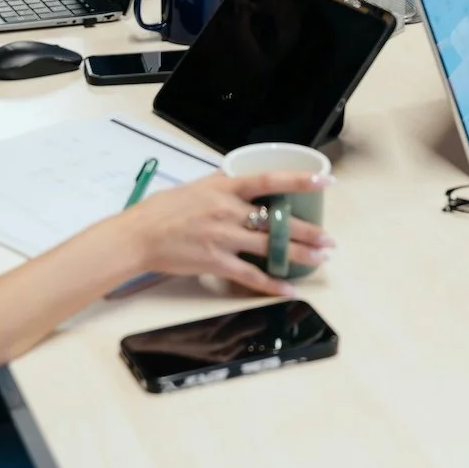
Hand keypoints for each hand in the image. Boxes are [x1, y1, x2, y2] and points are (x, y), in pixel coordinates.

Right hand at [122, 172, 333, 296]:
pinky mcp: (216, 262)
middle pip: (276, 221)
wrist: (139, 235)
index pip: (268, 180)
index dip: (299, 180)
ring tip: (320, 258)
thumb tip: (246, 179)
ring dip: (299, 254)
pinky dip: (272, 284)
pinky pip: (251, 276)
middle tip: (329, 238)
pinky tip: (289, 288)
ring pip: (270, 247)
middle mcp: (228, 211)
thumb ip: (225, 184)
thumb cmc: (164, 209)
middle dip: (308, 231)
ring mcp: (223, 238)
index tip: (325, 182)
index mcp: (225, 187)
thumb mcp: (197, 185)